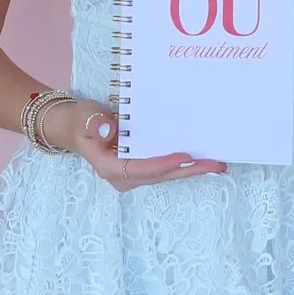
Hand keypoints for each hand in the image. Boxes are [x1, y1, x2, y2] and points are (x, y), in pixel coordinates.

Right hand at [43, 98, 226, 191]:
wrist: (75, 126)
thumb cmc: (80, 121)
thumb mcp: (84, 118)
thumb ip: (95, 124)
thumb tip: (110, 128)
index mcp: (110, 167)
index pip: (140, 169)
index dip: (164, 164)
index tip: (185, 157)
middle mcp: (125, 176)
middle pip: (160, 176)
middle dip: (189, 171)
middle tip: (216, 165)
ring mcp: (134, 174)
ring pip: (166, 175)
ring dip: (191, 170)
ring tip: (217, 164)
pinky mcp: (142, 168)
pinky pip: (165, 168)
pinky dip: (184, 165)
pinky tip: (203, 160)